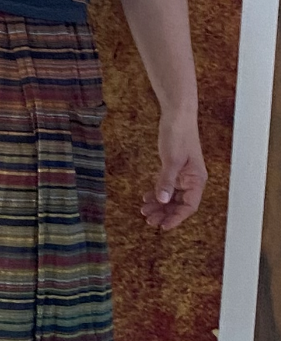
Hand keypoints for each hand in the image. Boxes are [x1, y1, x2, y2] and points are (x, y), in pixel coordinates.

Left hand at [141, 112, 206, 231]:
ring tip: (144, 211)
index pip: (189, 206)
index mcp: (197, 180)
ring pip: (172, 197)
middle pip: (179, 204)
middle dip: (165, 213)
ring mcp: (183, 175)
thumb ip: (167, 180)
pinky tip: (146, 197)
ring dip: (159, 205)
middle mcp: (192, 180)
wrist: (177, 114)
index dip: (176, 218)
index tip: (163, 226)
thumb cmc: (179, 134)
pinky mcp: (174, 169)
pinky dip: (157, 193)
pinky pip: (167, 187)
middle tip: (149, 220)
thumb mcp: (172, 160)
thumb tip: (163, 200)